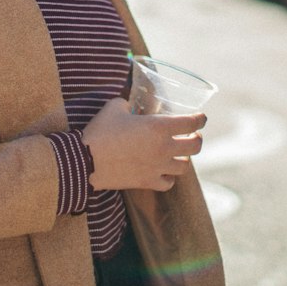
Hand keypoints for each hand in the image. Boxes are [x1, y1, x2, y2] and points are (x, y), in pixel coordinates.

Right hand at [83, 96, 205, 192]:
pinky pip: (168, 183)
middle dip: (197, 139)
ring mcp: (157, 167)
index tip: (201, 117)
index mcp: (159, 127)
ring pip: (185, 166)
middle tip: (192, 135)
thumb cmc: (100, 130)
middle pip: (195, 146)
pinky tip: (164, 171)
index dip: (200, 118)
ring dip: (184, 158)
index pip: (192, 122)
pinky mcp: (147, 182)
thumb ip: (128, 103)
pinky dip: (169, 177)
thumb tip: (130, 104)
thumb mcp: (115, 107)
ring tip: (178, 153)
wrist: (85, 160)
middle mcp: (164, 148)